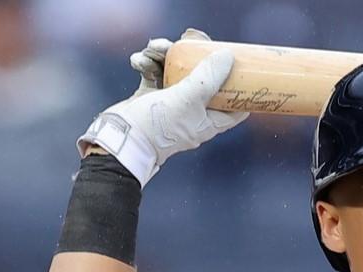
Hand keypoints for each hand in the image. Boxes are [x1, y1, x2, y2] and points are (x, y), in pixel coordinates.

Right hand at [77, 28, 248, 185]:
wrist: (119, 138)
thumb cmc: (158, 124)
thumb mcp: (189, 98)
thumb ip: (209, 77)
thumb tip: (228, 56)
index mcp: (209, 123)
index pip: (235, 109)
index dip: (241, 89)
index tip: (242, 70)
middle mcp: (193, 115)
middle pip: (204, 83)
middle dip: (197, 61)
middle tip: (195, 43)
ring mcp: (171, 107)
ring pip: (175, 75)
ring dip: (165, 57)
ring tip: (157, 46)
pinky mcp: (150, 99)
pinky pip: (154, 76)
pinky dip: (148, 65)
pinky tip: (140, 60)